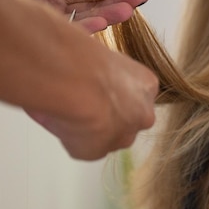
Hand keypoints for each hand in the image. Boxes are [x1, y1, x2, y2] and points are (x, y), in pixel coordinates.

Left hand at [4, 0, 148, 32]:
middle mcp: (53, 13)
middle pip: (92, 7)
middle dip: (118, 1)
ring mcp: (46, 27)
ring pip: (83, 23)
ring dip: (107, 15)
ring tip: (130, 9)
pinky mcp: (36, 37)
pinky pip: (64, 36)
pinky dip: (83, 31)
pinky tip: (101, 25)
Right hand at [24, 41, 158, 159]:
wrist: (76, 79)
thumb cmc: (86, 56)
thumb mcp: (107, 56)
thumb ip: (107, 71)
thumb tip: (89, 68)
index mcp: (147, 85)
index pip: (134, 96)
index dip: (113, 93)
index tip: (94, 87)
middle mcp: (143, 115)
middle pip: (126, 120)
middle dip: (108, 116)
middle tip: (81, 102)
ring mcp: (121, 137)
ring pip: (106, 136)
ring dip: (90, 127)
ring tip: (68, 107)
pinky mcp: (95, 152)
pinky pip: (81, 146)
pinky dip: (69, 135)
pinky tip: (61, 118)